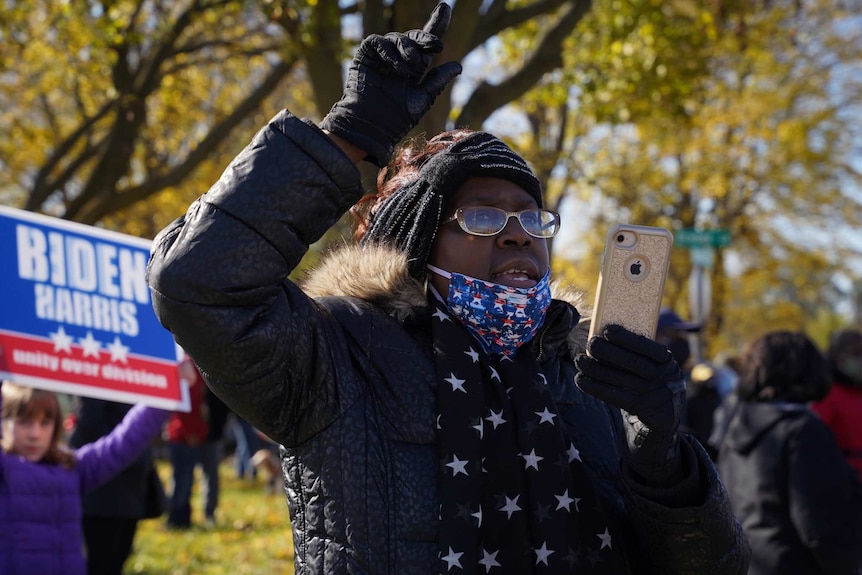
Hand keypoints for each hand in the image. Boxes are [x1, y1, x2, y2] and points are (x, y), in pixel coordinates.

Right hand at [320, 2, 461, 166]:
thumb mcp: (423, 98)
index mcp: (414, 69)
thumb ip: (438, 80)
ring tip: (411, 67)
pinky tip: (396, 67)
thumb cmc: (396, 119)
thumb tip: (458, 65)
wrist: (371, 127)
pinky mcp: (366, 56)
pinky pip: (379, 41)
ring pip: (398, 38)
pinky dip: (389, 51)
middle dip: (426, 38)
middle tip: (436, 46)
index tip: (445, 7)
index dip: (436, 24)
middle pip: (414, 37)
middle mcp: (399, 60)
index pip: (426, 43)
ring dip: (408, 49)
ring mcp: (382, 57)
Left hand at [575, 324, 685, 484]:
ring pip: (623, 380)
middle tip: (591, 344)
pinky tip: (581, 379)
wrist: (659, 424)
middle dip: (610, 352)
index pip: (648, 347)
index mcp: (667, 361)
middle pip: (634, 363)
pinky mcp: (647, 412)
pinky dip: (597, 388)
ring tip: (579, 360)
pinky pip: (617, 397)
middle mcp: (667, 377)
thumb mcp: (649, 370)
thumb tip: (602, 339)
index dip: (627, 338)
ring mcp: (658, 396)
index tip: (607, 330)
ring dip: (597, 369)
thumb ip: (634, 356)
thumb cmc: (646, 387)